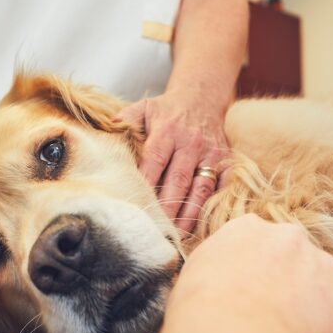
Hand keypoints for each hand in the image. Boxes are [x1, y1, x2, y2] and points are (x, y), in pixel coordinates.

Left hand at [116, 89, 229, 234]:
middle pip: (178, 180)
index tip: (135, 206)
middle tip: (155, 230)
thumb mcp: (144, 107)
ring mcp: (211, 154)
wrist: (202, 97)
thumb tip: (106, 134)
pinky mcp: (227, 162)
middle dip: (167, 207)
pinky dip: (212, 207)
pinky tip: (201, 225)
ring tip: (177, 235)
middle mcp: (191, 143)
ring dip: (189, 214)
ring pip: (201, 189)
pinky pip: (222, 188)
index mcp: (168, 130)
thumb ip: (125, 121)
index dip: (145, 184)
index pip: (154, 161)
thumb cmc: (167, 110)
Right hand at [169, 215, 332, 332]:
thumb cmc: (201, 314)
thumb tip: (217, 289)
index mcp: (247, 229)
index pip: (258, 247)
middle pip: (294, 261)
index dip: (254, 275)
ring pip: (321, 288)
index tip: (249, 297)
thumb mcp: (191, 278)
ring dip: (310, 310)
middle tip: (270, 321)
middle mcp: (289, 237)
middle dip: (287, 288)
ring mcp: (323, 265)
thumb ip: (214, 272)